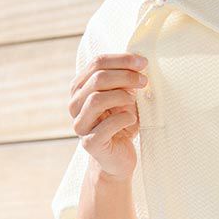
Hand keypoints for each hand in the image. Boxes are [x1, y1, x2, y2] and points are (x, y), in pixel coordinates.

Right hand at [68, 52, 149, 181]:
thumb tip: (139, 62)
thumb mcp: (123, 97)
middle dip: (125, 76)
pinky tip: (131, 120)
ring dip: (121, 97)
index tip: (143, 62)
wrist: (118, 159)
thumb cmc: (121, 125)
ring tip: (134, 102)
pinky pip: (107, 125)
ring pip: (96, 99)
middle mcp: (75, 104)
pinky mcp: (90, 143)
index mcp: (80, 88)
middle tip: (144, 81)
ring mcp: (80, 124)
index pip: (97, 63)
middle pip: (97, 79)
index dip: (121, 60)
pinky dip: (124, 119)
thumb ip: (124, 80)